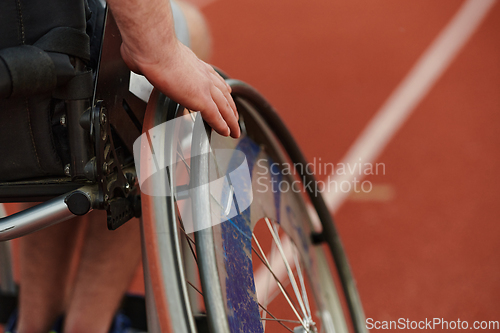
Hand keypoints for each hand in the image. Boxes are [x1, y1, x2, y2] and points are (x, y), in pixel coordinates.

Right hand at [121, 39, 239, 137]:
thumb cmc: (149, 48)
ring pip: (225, 107)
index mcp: (194, 64)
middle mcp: (203, 75)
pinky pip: (216, 116)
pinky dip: (222, 125)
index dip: (223, 88)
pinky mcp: (201, 100)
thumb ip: (151, 61)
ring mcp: (205, 87)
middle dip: (231, 107)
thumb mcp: (154, 54)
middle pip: (224, 94)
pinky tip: (226, 132)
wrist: (153, 47)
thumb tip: (136, 61)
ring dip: (232, 120)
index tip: (228, 93)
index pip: (214, 79)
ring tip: (235, 131)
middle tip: (236, 118)